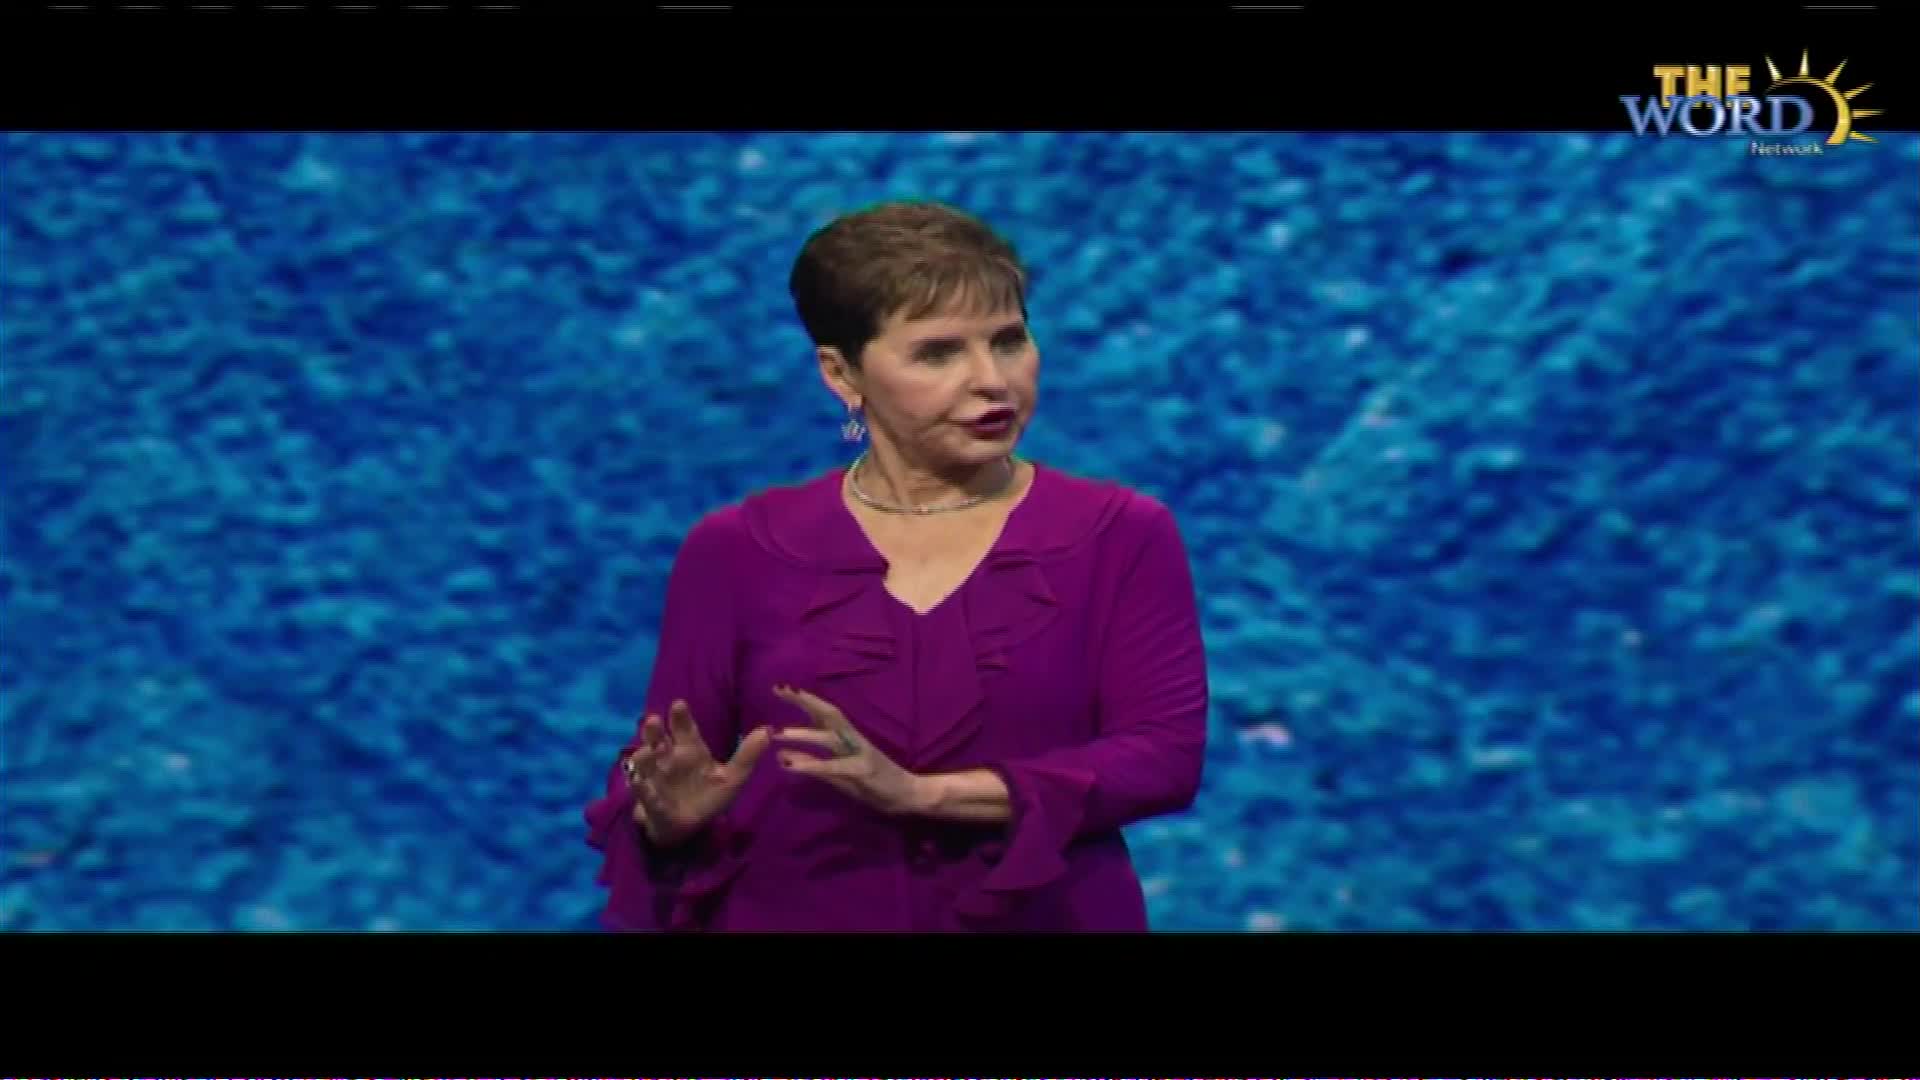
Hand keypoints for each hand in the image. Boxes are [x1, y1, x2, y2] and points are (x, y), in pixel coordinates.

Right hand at [624, 699, 771, 847]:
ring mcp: (656, 779)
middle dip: (654, 730)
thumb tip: (767, 731)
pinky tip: (641, 782)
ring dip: (645, 756)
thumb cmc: (708, 797)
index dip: (681, 717)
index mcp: (690, 751)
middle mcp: (669, 760)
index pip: (685, 730)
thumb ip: (747, 756)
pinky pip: (645, 794)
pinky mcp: (651, 802)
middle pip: (658, 740)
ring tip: (651, 750)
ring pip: (645, 763)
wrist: (689, 828)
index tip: (678, 704)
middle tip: (653, 720)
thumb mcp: (733, 778)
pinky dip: (642, 789)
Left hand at [772, 684, 925, 815]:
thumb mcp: (838, 773)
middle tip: (778, 690)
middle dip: (804, 702)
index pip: (825, 713)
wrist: (908, 794)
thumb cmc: (875, 783)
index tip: (781, 689)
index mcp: (849, 737)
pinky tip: (791, 766)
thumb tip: (783, 755)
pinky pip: (833, 767)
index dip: (805, 700)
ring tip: (778, 734)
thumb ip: (813, 762)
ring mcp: (859, 754)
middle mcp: (853, 740)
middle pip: (828, 714)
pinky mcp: (862, 772)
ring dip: (803, 734)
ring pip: (829, 739)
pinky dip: (811, 766)